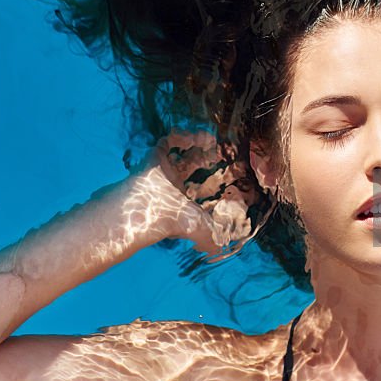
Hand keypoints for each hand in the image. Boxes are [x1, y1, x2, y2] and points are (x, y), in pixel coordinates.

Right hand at [143, 130, 256, 254]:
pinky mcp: (154, 158)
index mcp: (185, 204)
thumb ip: (217, 237)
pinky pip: (167, 142)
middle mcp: (173, 187)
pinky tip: (196, 138)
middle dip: (208, 160)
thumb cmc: (172, 223)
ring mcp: (164, 172)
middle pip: (194, 169)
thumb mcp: (202, 230)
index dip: (219, 181)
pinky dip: (181, 137)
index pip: (204, 190)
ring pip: (182, 155)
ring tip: (212, 141)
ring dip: (197, 146)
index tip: (235, 172)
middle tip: (224, 152)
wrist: (145, 213)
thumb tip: (229, 244)